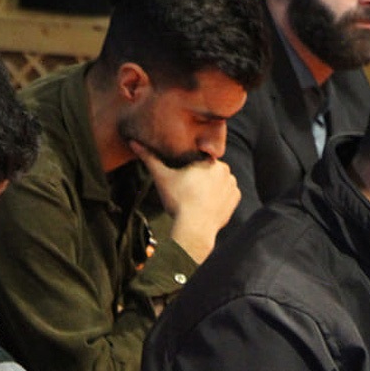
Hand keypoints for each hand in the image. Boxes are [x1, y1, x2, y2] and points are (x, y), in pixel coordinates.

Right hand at [130, 141, 238, 263]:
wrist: (195, 228)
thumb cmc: (178, 201)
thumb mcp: (162, 178)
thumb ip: (149, 158)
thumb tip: (133, 142)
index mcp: (209, 161)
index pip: (199, 159)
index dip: (189, 169)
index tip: (183, 180)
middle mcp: (225, 170)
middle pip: (210, 170)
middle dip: (201, 177)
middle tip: (188, 190)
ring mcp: (232, 185)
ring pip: (219, 181)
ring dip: (211, 186)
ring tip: (197, 198)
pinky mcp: (236, 199)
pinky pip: (228, 194)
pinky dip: (220, 197)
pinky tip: (208, 203)